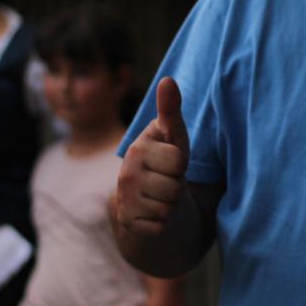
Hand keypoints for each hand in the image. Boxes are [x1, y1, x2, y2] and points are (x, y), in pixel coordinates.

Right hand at [114, 77, 188, 238]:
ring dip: (172, 204)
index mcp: (137, 148)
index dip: (182, 163)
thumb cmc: (166, 159)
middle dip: (178, 185)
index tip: (172, 160)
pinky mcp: (128, 223)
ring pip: (170, 207)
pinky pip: (162, 226)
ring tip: (163, 194)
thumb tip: (168, 80)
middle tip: (168, 180)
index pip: (179, 160)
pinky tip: (155, 211)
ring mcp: (124, 200)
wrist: (148, 196)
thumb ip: (171, 110)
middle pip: (176, 186)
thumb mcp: (173, 136)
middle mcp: (125, 174)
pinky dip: (164, 222)